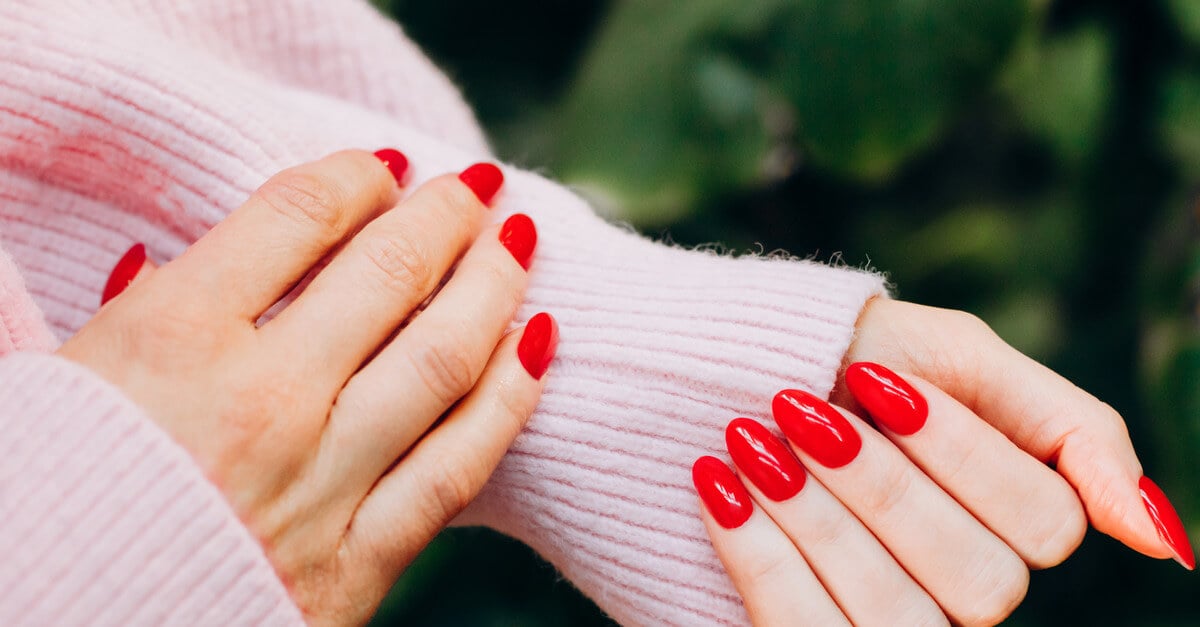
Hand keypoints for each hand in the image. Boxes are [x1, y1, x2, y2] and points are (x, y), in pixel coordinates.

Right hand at [58, 150, 555, 624]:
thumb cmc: (49, 505)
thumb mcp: (59, 378)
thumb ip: (130, 311)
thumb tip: (166, 257)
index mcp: (170, 340)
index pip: (298, 216)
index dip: (356, 176)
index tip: (384, 168)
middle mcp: (259, 402)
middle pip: (390, 274)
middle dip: (447, 215)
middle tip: (477, 185)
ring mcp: (319, 482)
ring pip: (443, 359)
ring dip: (495, 286)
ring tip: (518, 243)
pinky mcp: (357, 561)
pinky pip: (458, 466)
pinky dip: (511, 399)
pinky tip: (536, 344)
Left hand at [693, 298, 1191, 625]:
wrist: (732, 371)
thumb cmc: (854, 359)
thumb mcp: (961, 361)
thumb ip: (1069, 430)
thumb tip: (1161, 538)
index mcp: (1009, 527)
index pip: (1045, 525)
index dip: (955, 448)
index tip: (872, 378)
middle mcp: (963, 597)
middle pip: (980, 581)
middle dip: (879, 481)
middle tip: (799, 410)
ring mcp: (889, 626)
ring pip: (897, 617)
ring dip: (816, 518)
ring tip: (749, 439)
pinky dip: (758, 555)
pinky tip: (720, 484)